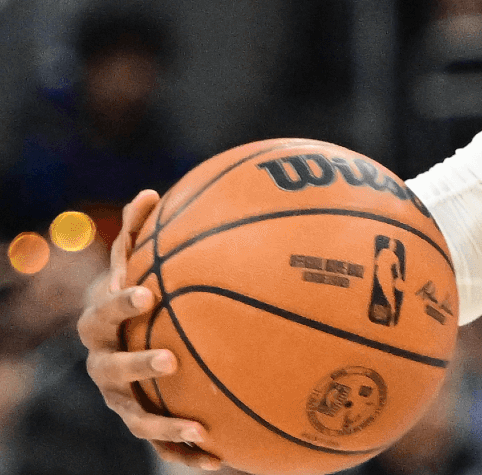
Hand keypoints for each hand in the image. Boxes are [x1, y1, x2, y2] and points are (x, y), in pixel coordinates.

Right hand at [76, 190, 221, 470]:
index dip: (119, 301)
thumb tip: (148, 192)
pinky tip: (222, 460)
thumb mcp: (135, 267)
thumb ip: (139, 234)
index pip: (102, 314)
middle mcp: (104, 367)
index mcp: (101, 327)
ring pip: (137, 416)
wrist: (125, 345)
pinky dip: (187, 454)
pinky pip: (164, 445)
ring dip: (166, 423)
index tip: (147, 290)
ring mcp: (121, 400)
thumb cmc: (138, 299)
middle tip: (171, 359)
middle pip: (113, 370)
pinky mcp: (144, 424)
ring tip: (198, 427)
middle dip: (139, 365)